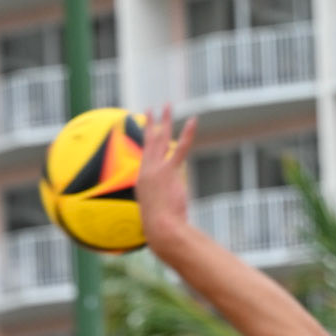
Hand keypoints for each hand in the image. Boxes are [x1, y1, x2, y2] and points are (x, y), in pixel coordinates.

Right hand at [134, 107, 196, 254]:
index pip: (146, 155)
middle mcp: (147, 171)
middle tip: (153, 108)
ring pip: (162, 138)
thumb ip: (158, 204)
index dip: (147, 140)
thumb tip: (162, 211)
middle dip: (152, 122)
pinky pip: (180, 148)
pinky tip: (193, 121)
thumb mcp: (155, 213)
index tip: (148, 129)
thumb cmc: (159, 228)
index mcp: (142, 179)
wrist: (161, 230)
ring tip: (168, 105)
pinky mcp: (169, 172)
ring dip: (165, 120)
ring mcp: (157, 170)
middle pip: (150, 141)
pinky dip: (187, 134)